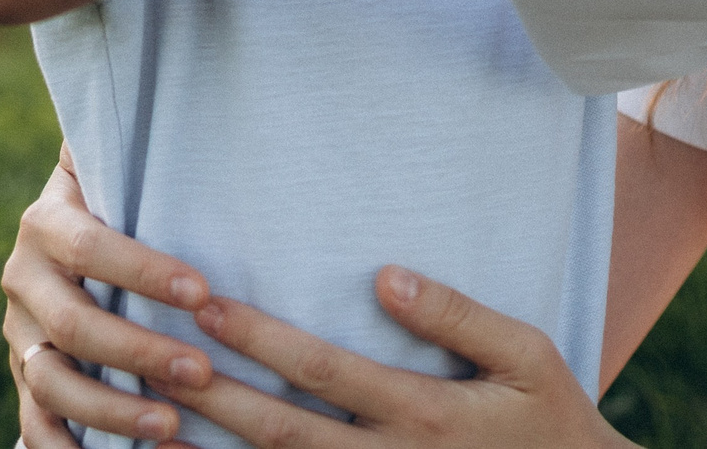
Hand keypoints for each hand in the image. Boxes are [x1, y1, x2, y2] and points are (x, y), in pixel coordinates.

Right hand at [2, 145, 217, 448]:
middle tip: (201, 373)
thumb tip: (178, 88)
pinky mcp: (24, 382)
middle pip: (73, 325)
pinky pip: (36, 427)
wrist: (66, 238)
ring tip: (175, 427)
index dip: (143, 271)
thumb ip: (139, 141)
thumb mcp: (120, 164)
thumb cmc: (123, 197)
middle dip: (138, 350)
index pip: (91, 247)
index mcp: (46, 223)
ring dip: (113, 411)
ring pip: (54, 383)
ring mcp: (18, 337)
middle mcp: (21, 280)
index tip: (203, 293)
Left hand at [164, 266, 631, 448]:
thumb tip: (386, 276)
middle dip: (214, 393)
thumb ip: (459, 316)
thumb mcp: (528, 356)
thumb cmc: (552, 422)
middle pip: (282, 430)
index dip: (259, 338)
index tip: (206, 302)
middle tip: (154, 353)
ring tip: (154, 412)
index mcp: (424, 414)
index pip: (322, 371)